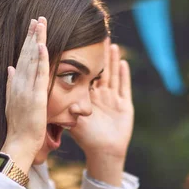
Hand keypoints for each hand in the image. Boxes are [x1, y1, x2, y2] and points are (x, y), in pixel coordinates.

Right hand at [1, 17, 48, 172]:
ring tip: (40, 23)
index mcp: (16, 84)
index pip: (22, 58)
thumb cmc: (20, 126)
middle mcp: (19, 83)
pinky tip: (43, 46)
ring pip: (32, 60)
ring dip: (37, 41)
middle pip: (26, 54)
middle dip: (32, 35)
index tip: (32, 27)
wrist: (20, 142)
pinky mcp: (36, 97)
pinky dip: (42, 60)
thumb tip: (10, 68)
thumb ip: (12, 84)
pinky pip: (40, 75)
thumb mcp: (13, 102)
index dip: (27, 42)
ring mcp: (26, 89)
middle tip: (38, 17)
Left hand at [71, 41, 133, 159]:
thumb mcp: (75, 121)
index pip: (86, 75)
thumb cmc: (87, 139)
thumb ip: (69, 110)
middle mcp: (100, 96)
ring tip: (111, 44)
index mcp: (87, 98)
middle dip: (100, 55)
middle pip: (101, 71)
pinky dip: (124, 75)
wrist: (104, 152)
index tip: (81, 46)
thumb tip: (63, 99)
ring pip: (113, 75)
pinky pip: (124, 87)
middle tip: (98, 37)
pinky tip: (123, 63)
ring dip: (112, 61)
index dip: (84, 61)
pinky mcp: (124, 105)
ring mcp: (113, 100)